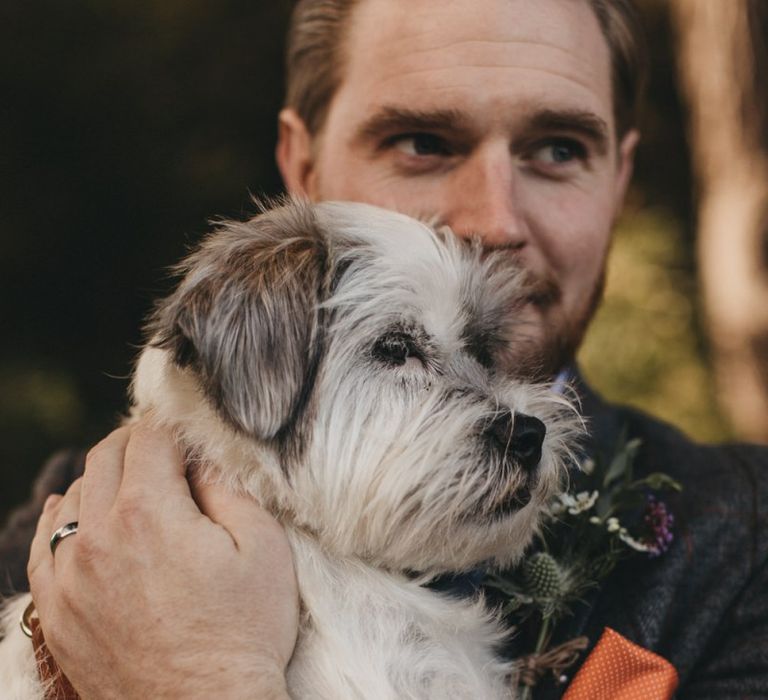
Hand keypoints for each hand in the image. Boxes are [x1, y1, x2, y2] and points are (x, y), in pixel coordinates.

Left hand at [27, 419, 297, 699]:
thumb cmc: (244, 632)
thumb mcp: (263, 547)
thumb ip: (228, 488)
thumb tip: (200, 460)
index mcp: (150, 512)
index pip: (148, 438)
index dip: (171, 427)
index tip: (186, 434)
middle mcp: (98, 536)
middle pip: (105, 458)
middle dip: (135, 442)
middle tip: (162, 448)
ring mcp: (69, 577)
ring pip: (73, 497)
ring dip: (103, 478)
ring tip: (132, 483)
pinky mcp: (58, 612)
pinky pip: (41, 547)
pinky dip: (57, 518)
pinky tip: (68, 509)